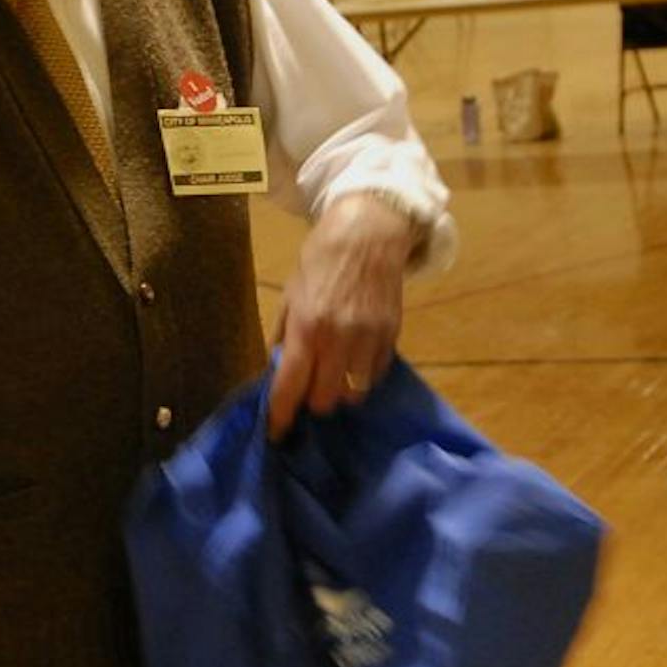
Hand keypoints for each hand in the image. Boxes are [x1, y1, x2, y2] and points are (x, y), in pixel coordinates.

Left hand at [268, 194, 418, 437]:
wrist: (369, 235)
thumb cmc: (321, 259)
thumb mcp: (291, 293)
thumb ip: (285, 335)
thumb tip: (279, 370)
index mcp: (308, 326)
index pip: (291, 386)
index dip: (280, 415)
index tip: (276, 431)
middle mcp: (339, 339)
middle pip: (324, 400)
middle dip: (312, 401)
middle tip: (307, 388)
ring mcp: (369, 340)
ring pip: (353, 394)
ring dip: (339, 391)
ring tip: (333, 376)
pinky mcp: (391, 337)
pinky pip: (374, 376)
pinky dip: (361, 377)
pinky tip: (353, 361)